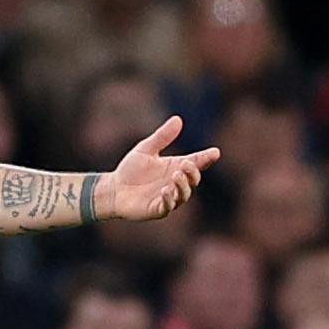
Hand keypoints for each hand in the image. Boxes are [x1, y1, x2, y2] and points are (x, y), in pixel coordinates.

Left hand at [104, 116, 220, 220]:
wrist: (113, 188)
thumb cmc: (131, 169)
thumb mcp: (146, 149)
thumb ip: (162, 137)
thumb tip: (178, 119)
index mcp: (176, 167)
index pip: (197, 162)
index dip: (207, 158)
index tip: (214, 152)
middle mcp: (176, 183)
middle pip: (193, 179)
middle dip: (193, 172)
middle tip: (186, 164)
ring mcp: (169, 197)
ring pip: (183, 195)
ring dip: (182, 186)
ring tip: (176, 175)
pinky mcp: (157, 209)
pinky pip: (167, 207)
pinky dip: (169, 200)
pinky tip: (165, 191)